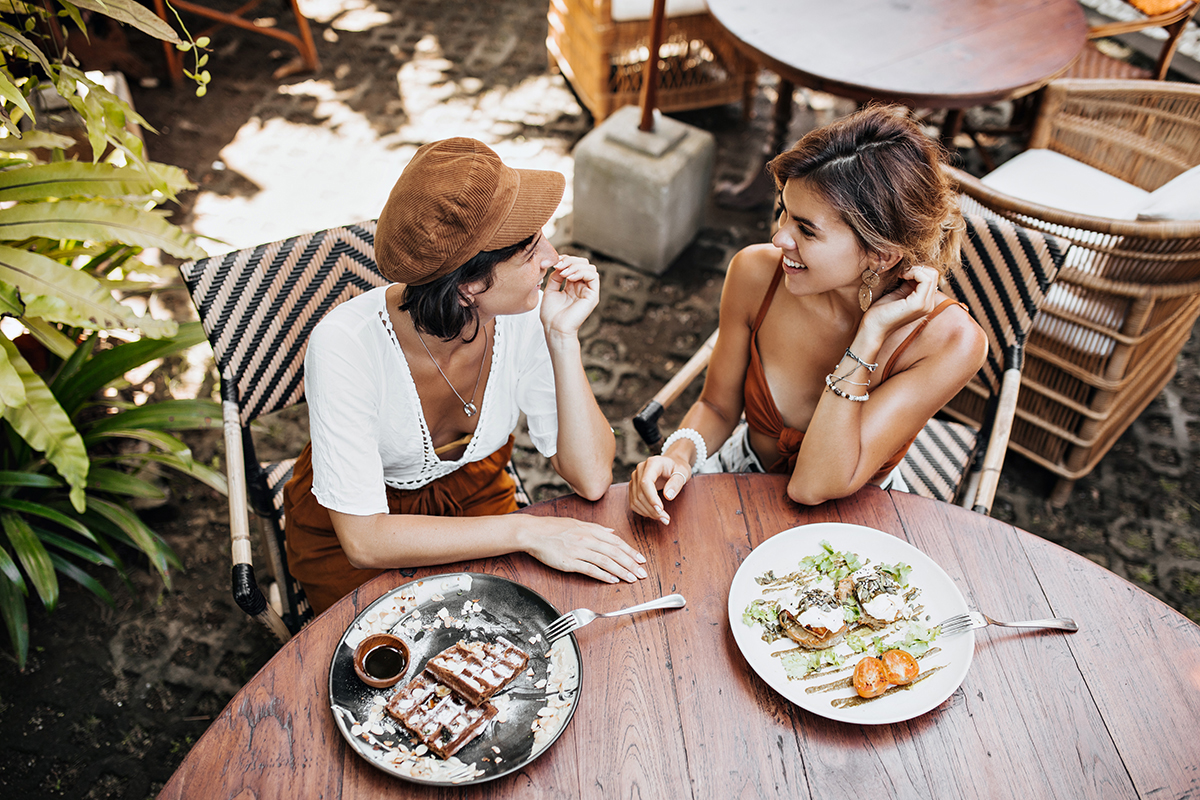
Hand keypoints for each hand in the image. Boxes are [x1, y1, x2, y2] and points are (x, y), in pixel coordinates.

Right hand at [521, 516, 646, 583]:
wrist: (533, 532)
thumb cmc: (552, 527)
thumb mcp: (576, 523)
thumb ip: (596, 528)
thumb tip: (611, 532)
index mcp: (590, 529)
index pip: (615, 541)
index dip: (630, 551)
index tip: (641, 559)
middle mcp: (587, 539)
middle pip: (614, 552)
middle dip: (630, 563)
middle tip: (642, 572)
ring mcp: (579, 550)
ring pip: (606, 561)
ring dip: (621, 571)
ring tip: (632, 578)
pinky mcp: (570, 562)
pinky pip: (590, 569)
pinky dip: (603, 575)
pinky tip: (613, 580)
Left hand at [540, 256, 599, 336]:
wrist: (554, 328)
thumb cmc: (551, 314)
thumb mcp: (550, 290)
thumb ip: (556, 276)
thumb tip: (560, 264)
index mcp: (572, 285)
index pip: (575, 265)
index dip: (566, 259)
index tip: (555, 262)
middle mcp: (582, 287)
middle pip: (583, 263)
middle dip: (571, 260)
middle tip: (559, 265)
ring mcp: (588, 291)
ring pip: (589, 268)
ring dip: (575, 266)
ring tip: (563, 272)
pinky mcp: (593, 296)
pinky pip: (593, 276)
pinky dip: (582, 272)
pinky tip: (570, 277)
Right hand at [628, 455, 690, 524]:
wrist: (672, 463)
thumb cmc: (678, 467)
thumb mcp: (683, 472)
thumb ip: (676, 483)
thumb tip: (668, 496)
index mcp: (652, 463)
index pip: (645, 482)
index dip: (651, 498)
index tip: (661, 509)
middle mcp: (640, 470)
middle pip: (640, 493)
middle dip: (652, 509)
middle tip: (666, 519)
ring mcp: (635, 478)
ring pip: (635, 500)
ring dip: (648, 513)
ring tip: (663, 518)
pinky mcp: (633, 487)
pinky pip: (634, 503)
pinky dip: (643, 511)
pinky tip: (655, 514)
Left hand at [862, 264, 940, 336]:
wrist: (873, 327)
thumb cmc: (881, 311)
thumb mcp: (898, 293)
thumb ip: (909, 284)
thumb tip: (913, 269)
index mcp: (925, 303)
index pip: (931, 277)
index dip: (917, 270)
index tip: (901, 272)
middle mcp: (929, 305)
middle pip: (933, 274)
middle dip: (917, 268)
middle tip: (902, 272)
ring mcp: (925, 305)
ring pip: (931, 275)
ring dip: (915, 269)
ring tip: (901, 274)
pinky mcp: (918, 304)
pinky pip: (926, 279)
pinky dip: (913, 272)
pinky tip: (901, 276)